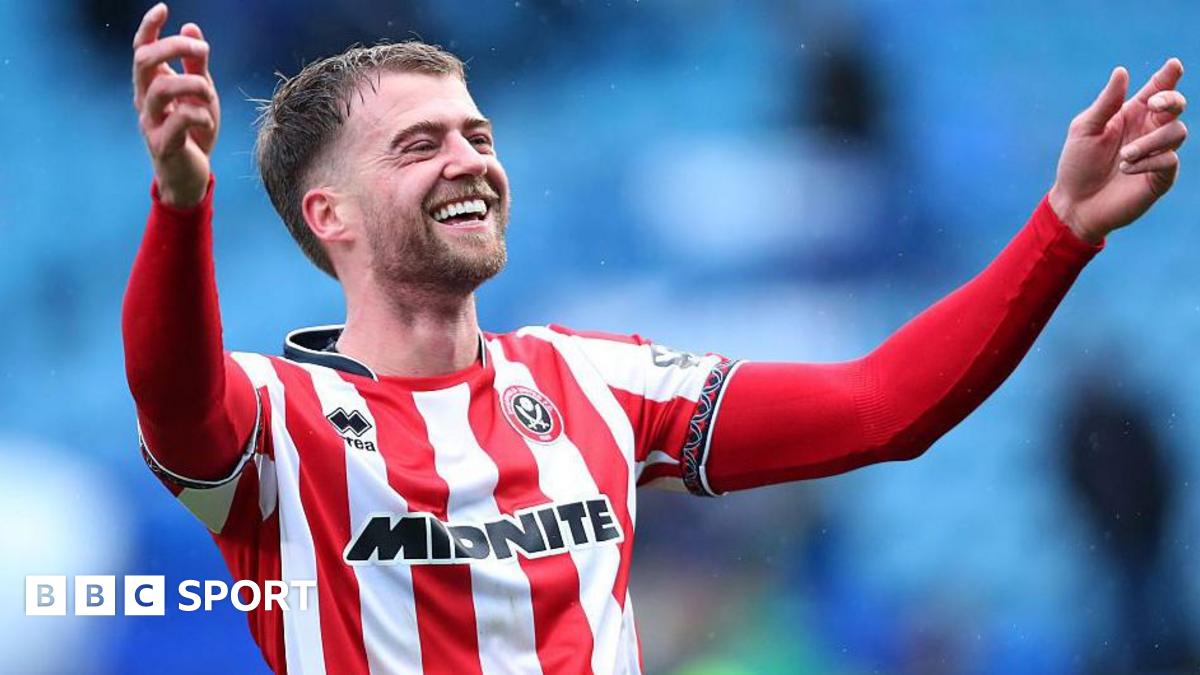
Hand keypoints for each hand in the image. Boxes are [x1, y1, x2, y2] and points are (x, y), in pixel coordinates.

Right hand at [132, 3, 219, 207]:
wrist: (191, 176)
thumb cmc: (194, 133)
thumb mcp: (202, 95)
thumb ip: (197, 66)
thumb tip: (191, 27)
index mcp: (152, 85)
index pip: (142, 49)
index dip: (148, 27)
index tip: (163, 8)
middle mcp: (145, 100)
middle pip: (144, 61)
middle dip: (173, 47)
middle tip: (201, 50)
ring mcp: (150, 122)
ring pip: (161, 89)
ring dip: (193, 84)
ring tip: (208, 95)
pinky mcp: (162, 144)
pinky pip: (179, 120)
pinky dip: (200, 116)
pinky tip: (207, 122)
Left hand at [1048, 59, 1187, 243]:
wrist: (1074, 203)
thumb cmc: (1077, 164)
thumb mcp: (1085, 129)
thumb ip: (1106, 103)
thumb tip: (1122, 71)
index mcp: (1131, 115)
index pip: (1157, 90)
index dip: (1168, 76)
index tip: (1173, 65)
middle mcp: (1148, 131)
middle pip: (1176, 106)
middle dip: (1171, 100)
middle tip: (1153, 104)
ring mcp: (1157, 154)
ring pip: (1177, 133)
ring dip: (1150, 141)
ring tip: (1124, 156)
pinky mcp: (1161, 177)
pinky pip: (1170, 161)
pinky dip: (1148, 162)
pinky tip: (1125, 169)